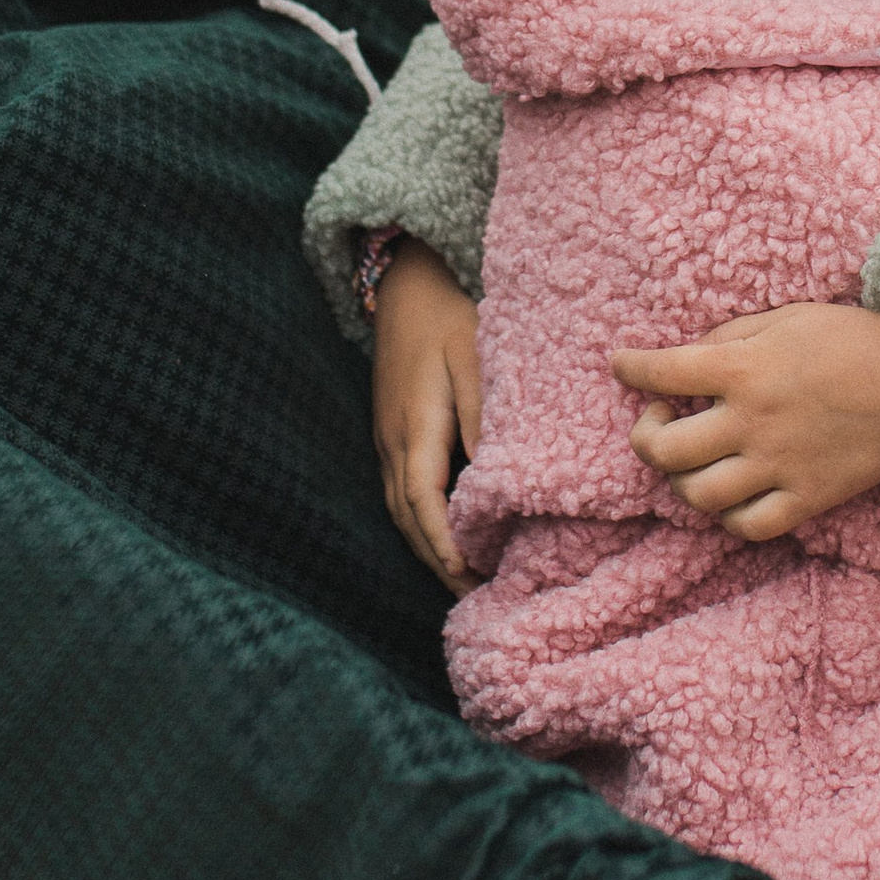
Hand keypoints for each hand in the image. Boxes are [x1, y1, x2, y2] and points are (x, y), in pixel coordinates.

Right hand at [371, 240, 481, 583]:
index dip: (445, 544)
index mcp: (415, 427)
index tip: (468, 575)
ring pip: (401, 509)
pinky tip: (447, 536)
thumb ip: (482, 416)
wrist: (405, 283)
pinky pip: (401, 492)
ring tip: (464, 579)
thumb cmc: (450, 315)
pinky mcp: (392, 433)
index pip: (425, 502)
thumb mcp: (475, 358)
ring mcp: (387, 439)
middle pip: (410, 518)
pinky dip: (422, 523)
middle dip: (439, 560)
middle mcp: (393, 441)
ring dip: (429, 547)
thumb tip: (492, 475)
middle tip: (475, 597)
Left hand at [613, 301, 879, 539]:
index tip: (622, 366)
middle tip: (658, 421)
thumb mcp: (784, 316)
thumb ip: (730, 336)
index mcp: (744, 367)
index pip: (661, 372)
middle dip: (644, 437)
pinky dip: (728, 516)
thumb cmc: (850, 338)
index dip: (630, 368)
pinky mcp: (808, 496)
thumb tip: (687, 358)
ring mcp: (779, 464)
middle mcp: (753, 420)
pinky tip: (731, 494)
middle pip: (663, 450)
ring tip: (692, 461)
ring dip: (681, 479)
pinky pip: (748, 525)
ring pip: (697, 495)